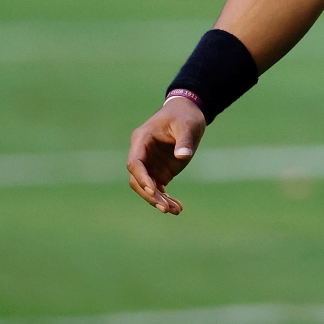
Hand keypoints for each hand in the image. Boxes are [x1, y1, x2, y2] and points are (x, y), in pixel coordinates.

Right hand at [126, 97, 205, 215]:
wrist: (189, 112)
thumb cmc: (185, 115)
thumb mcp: (188, 125)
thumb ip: (184, 140)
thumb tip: (182, 156)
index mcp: (142, 139)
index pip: (135, 163)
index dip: (142, 178)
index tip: (153, 189)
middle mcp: (142, 153)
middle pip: (137, 179)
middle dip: (150, 195)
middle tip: (166, 208)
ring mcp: (150, 163)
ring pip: (147, 188)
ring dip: (158, 200)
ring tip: (175, 211)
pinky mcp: (160, 170)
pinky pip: (158, 188)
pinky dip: (166, 198)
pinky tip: (177, 208)